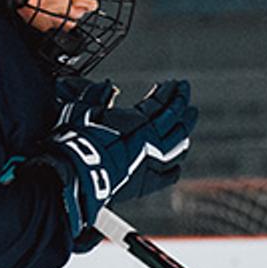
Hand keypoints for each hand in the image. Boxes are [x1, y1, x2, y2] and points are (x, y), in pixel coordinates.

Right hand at [42, 79, 197, 235]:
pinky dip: (175, 167)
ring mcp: (152, 163)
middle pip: (175, 120)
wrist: (77, 173)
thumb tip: (109, 86)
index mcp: (138, 122)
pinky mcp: (147, 183)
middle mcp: (150, 141)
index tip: (171, 83)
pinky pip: (170, 175)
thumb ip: (97, 96)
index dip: (167, 92)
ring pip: (178, 145)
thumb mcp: (85, 111)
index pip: (160, 102)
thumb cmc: (78, 141)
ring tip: (189, 117)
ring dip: (185, 129)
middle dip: (181, 103)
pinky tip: (177, 163)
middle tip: (185, 92)